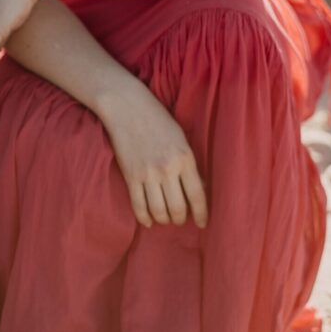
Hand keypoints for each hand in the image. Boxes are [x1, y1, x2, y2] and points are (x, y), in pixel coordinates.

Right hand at [100, 83, 208, 229]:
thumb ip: (188, 163)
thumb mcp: (182, 138)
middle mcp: (167, 169)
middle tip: (180, 220)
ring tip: (166, 218)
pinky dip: (144, 218)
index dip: (202, 214)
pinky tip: (148, 221)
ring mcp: (147, 174)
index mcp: (185, 158)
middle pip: (177, 208)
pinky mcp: (130, 176)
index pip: (197, 195)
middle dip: (180, 219)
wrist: (128, 107)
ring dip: (164, 219)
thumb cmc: (158, 119)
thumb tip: (196, 188)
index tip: (202, 224)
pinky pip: (138, 206)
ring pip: (158, 211)